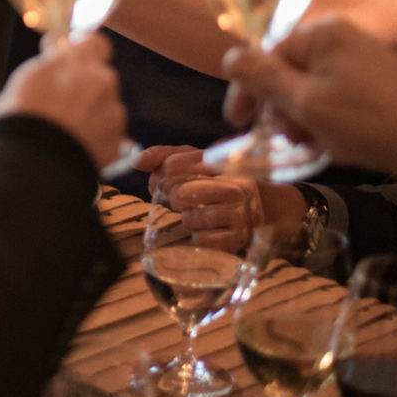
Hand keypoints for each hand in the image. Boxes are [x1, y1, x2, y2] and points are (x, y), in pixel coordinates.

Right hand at [0, 33, 126, 170]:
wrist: (36, 165)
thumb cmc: (22, 119)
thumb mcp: (27, 78)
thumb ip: (49, 62)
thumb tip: (56, 45)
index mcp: (79, 62)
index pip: (95, 42)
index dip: (84, 50)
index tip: (70, 59)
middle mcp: (102, 82)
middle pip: (100, 77)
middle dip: (85, 87)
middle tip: (60, 102)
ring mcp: (113, 113)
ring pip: (105, 106)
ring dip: (91, 114)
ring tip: (65, 131)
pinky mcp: (117, 143)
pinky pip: (108, 133)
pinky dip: (96, 137)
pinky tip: (73, 146)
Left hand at [136, 145, 283, 252]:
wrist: (261, 210)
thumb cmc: (215, 183)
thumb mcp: (193, 162)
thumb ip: (163, 156)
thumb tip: (136, 161)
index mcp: (224, 162)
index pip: (175, 164)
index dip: (160, 175)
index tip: (164, 181)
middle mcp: (238, 186)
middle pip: (181, 193)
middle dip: (173, 198)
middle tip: (180, 200)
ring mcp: (243, 213)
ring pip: (191, 219)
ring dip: (187, 219)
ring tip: (198, 214)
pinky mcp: (241, 238)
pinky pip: (203, 240)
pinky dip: (199, 238)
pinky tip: (208, 230)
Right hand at [222, 16, 396, 193]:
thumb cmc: (368, 124)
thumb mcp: (306, 104)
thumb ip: (262, 77)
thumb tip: (229, 56)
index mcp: (321, 32)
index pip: (264, 52)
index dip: (248, 88)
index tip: (237, 123)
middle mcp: (342, 33)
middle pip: (287, 66)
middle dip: (279, 104)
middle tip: (283, 137)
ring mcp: (363, 53)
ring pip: (310, 81)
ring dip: (301, 113)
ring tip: (310, 142)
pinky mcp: (379, 76)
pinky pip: (335, 89)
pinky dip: (325, 113)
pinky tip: (332, 138)